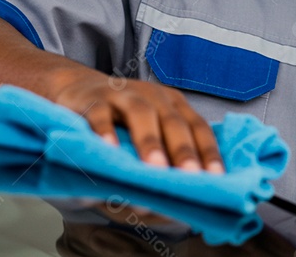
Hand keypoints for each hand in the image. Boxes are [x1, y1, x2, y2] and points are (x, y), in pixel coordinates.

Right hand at [49, 65, 224, 173]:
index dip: (208, 152)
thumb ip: (165, 159)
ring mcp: (122, 95)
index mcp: (173, 106)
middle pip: (173, 121)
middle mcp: (153, 96)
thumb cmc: (121, 122)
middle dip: (183, 150)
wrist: (79, 89)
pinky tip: (109, 150)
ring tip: (155, 168)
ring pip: (140, 113)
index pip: (198, 127)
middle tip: (191, 176)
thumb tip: (178, 207)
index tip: (216, 178)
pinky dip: (105, 131)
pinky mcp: (92, 100)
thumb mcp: (149, 132)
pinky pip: (99, 115)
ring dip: (149, 141)